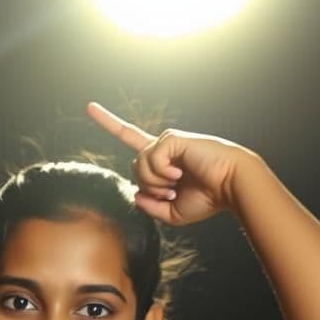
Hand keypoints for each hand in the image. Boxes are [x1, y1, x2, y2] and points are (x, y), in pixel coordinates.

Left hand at [87, 102, 255, 225]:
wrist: (230, 187)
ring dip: (155, 182)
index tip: (89, 106)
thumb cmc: (207, 199)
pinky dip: (162, 172)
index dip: (109, 123)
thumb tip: (136, 193)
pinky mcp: (173, 138)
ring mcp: (167, 141)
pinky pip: (152, 158)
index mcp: (161, 160)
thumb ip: (149, 206)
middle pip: (133, 167)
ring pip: (139, 164)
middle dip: (148, 187)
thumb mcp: (171, 213)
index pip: (130, 139)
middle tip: (171, 193)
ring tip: (177, 184)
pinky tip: (179, 173)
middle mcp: (162, 147)